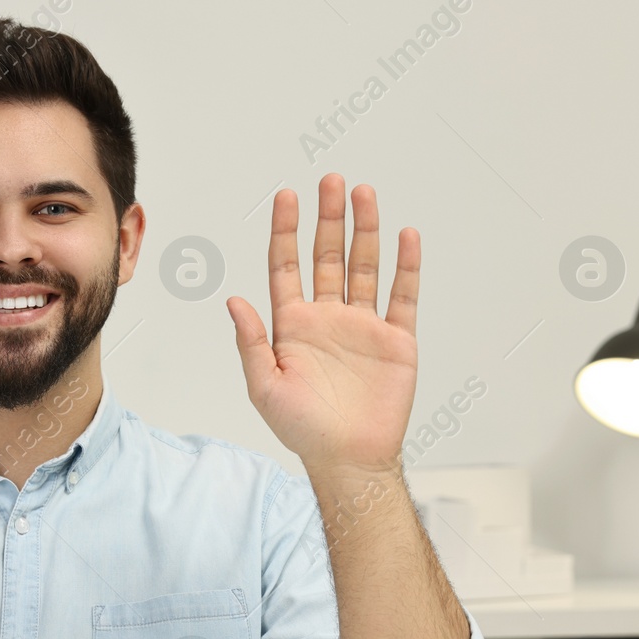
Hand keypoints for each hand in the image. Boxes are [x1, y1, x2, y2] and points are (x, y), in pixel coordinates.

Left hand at [226, 173, 419, 474]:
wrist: (348, 458)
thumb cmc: (302, 429)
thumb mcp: (264, 386)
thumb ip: (250, 342)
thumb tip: (233, 299)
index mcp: (292, 325)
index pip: (286, 266)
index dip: (285, 231)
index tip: (286, 196)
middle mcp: (327, 318)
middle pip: (328, 256)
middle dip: (328, 218)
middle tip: (331, 181)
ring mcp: (363, 326)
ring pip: (364, 266)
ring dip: (365, 230)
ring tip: (364, 194)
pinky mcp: (395, 339)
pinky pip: (402, 296)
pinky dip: (405, 266)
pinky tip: (405, 236)